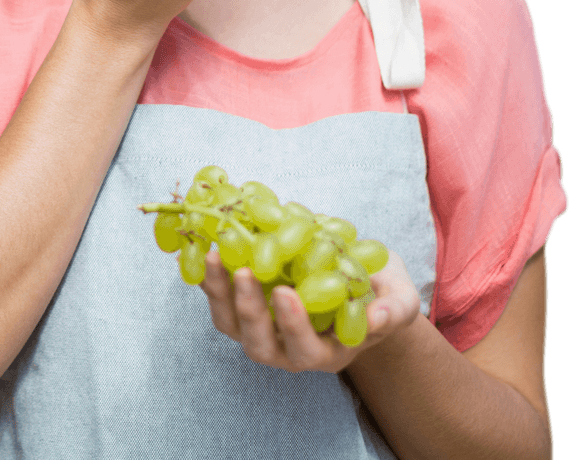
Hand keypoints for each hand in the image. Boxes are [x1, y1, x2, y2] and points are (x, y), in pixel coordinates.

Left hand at [199, 248, 420, 373]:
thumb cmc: (380, 294)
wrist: (360, 282)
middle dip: (248, 310)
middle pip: (259, 344)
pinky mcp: (247, 303)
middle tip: (244, 271)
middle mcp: (288, 348)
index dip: (293, 326)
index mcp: (327, 352)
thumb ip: (392, 311)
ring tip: (214, 255)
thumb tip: (379, 318)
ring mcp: (263, 327)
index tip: (287, 293)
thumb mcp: (399, 300)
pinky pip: (221, 297)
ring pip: (231, 325)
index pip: (305, 349)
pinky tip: (201, 247)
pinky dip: (210, 276)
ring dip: (219, 293)